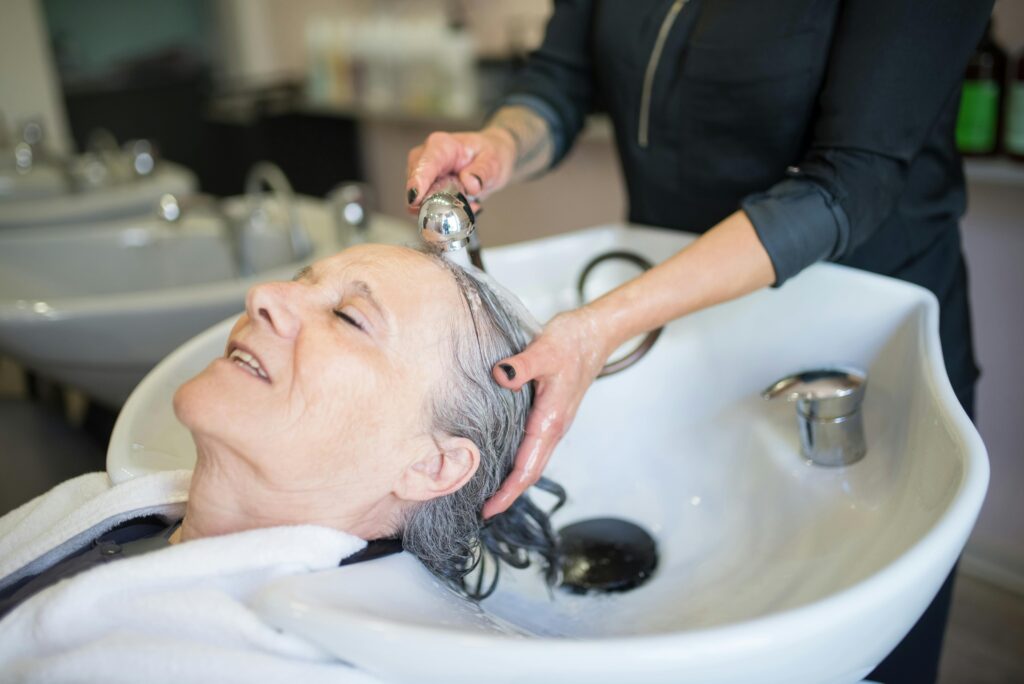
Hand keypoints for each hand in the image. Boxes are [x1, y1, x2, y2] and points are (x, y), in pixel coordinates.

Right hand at [405, 128, 516, 213]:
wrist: (490, 157)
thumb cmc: (489, 153)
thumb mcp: (493, 161)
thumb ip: (482, 172)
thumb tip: (470, 184)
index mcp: (441, 146)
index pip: (425, 164)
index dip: (418, 182)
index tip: (414, 198)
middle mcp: (425, 158)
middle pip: (417, 186)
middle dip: (436, 204)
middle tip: (467, 205)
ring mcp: (421, 174)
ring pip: (420, 200)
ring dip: (443, 209)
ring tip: (471, 202)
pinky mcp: (423, 189)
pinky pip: (427, 207)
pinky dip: (445, 211)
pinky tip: (465, 203)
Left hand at [482, 307, 613, 518]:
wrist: (596, 333)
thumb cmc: (573, 341)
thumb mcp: (545, 349)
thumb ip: (522, 364)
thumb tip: (502, 375)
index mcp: (550, 420)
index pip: (527, 467)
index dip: (508, 491)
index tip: (489, 510)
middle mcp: (553, 427)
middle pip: (530, 472)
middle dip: (508, 494)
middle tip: (481, 511)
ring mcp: (553, 422)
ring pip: (532, 461)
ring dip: (513, 480)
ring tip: (487, 492)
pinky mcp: (551, 414)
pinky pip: (533, 446)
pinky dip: (518, 461)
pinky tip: (501, 458)